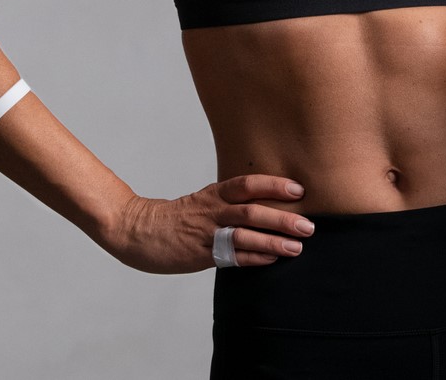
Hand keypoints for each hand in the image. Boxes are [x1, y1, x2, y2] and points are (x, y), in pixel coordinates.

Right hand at [103, 174, 315, 273]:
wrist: (136, 230)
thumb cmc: (175, 218)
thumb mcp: (202, 201)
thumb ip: (229, 203)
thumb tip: (266, 206)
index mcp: (213, 194)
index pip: (247, 184)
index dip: (274, 185)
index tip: (299, 189)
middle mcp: (212, 210)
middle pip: (252, 210)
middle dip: (282, 218)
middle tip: (308, 225)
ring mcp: (206, 233)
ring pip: (244, 234)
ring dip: (273, 241)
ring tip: (297, 247)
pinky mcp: (200, 254)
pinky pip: (231, 256)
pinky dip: (254, 258)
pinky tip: (271, 261)